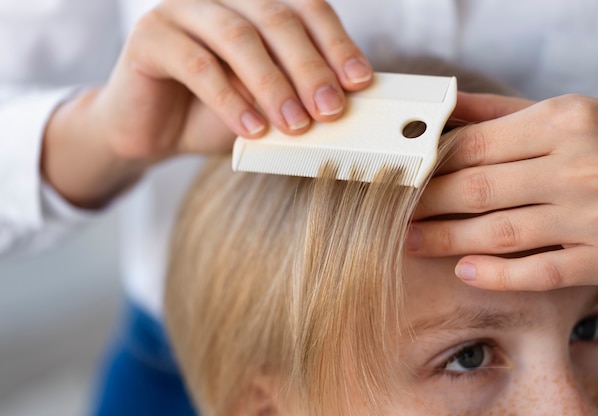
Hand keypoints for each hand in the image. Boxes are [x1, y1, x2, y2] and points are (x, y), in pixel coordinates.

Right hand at [43, 0, 371, 206]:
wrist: (152, 132)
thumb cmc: (214, 115)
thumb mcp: (266, 104)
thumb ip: (297, 95)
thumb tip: (342, 101)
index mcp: (254, 5)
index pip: (305, 8)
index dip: (336, 42)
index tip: (359, 82)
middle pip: (276, 18)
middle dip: (309, 67)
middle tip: (330, 109)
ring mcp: (182, 11)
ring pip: (238, 37)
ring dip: (273, 84)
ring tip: (296, 125)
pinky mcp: (150, 37)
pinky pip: (197, 64)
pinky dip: (230, 99)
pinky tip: (252, 128)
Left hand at [408, 92, 597, 290]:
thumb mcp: (565, 113)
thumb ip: (500, 113)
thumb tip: (442, 109)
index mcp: (564, 123)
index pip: (474, 146)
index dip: (428, 165)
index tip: (402, 177)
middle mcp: (580, 168)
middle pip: (478, 189)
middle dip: (427, 204)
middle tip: (395, 213)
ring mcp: (595, 218)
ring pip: (500, 233)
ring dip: (446, 240)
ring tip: (412, 241)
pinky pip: (539, 273)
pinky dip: (497, 275)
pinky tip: (463, 269)